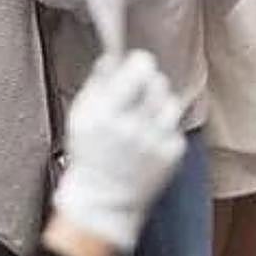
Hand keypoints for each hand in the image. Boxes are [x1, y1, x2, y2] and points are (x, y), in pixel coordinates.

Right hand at [52, 51, 187, 249]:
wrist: (104, 199)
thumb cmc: (89, 155)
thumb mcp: (80, 115)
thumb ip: (97, 83)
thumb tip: (112, 56)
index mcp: (108, 112)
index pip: (140, 68)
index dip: (138, 63)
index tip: (134, 67)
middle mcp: (134, 125)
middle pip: (158, 82)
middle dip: (148, 84)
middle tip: (137, 95)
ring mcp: (156, 141)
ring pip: (171, 102)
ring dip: (158, 105)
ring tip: (144, 118)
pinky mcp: (172, 154)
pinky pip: (175, 127)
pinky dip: (164, 129)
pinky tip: (149, 139)